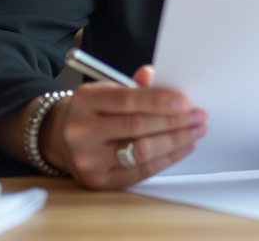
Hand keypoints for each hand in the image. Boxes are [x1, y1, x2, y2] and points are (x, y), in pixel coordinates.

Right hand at [42, 65, 206, 188]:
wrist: (59, 138)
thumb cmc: (91, 111)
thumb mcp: (105, 90)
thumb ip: (133, 86)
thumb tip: (158, 77)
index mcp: (85, 101)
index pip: (127, 100)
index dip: (158, 101)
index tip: (184, 101)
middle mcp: (82, 132)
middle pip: (136, 127)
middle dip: (174, 122)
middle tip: (198, 116)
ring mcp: (89, 160)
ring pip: (141, 151)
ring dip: (174, 141)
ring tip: (195, 132)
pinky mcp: (99, 181)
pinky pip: (140, 172)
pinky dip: (166, 159)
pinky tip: (182, 148)